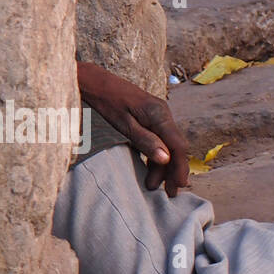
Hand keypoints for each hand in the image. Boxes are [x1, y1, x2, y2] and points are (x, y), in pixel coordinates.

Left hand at [77, 61, 189, 196]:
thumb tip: (166, 159)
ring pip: (168, 145)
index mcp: (159, 114)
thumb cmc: (105, 100)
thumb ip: (145, 141)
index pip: (178, 145)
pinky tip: (148, 170)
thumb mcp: (123, 124)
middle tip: (169, 193)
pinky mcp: (150, 118)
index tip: (179, 185)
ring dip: (163, 166)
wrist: (93, 80)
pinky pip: (159, 140)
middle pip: (176, 147)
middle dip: (173, 171)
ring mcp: (158, 116)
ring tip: (152, 185)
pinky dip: (156, 156)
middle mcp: (163, 114)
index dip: (181, 167)